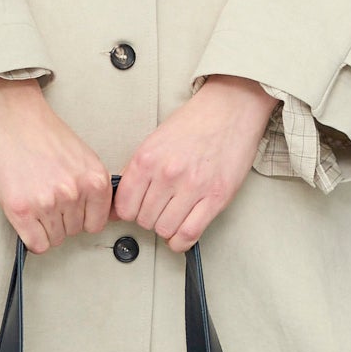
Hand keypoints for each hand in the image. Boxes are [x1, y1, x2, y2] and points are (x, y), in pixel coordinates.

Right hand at [0, 78, 113, 251]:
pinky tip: (28, 219)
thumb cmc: (44, 133)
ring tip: (35, 201)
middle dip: (62, 220)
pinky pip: (36, 243)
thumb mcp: (83, 157)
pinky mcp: (21, 209)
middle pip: (74, 231)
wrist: (12, 116)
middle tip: (47, 198)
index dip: (82, 218)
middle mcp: (74, 193)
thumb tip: (102, 215)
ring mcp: (48, 202)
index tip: (72, 211)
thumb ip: (93, 186)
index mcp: (95, 180)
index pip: (96, 223)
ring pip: (55, 238)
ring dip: (45, 226)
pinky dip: (32, 237)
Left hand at [112, 75, 276, 252]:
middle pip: (143, 220)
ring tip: (174, 216)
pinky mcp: (216, 197)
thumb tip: (120, 201)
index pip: (124, 206)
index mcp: (146, 159)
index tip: (136, 210)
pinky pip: (189, 234)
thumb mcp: (154, 141)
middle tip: (160, 210)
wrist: (230, 109)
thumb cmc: (194, 124)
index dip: (128, 213)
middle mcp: (167, 173)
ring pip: (165, 230)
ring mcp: (192, 186)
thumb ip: (136, 171)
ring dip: (167, 228)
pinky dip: (181, 242)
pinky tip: (181, 235)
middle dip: (149, 219)